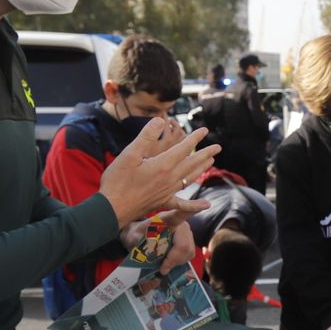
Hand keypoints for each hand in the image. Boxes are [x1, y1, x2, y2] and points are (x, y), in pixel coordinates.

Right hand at [98, 122, 219, 226]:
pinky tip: (206, 205)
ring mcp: (167, 191)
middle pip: (192, 163)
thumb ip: (146, 136)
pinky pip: (183, 204)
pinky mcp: (162, 202)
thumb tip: (160, 120)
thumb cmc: (117, 181)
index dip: (195, 138)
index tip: (205, 130)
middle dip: (205, 153)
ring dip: (201, 169)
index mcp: (163, 165)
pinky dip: (196, 205)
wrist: (112, 209)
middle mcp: (169, 178)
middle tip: (218, 147)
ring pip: (190, 178)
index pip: (184, 148)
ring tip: (211, 162)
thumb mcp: (129, 154)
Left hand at [119, 214, 198, 272]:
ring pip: (188, 251)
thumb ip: (137, 239)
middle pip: (184, 244)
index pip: (181, 213)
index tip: (206, 204)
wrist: (138, 236)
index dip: (194, 209)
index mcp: (166, 218)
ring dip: (176, 261)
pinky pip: (190, 253)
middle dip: (173, 259)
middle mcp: (180, 223)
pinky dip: (180, 261)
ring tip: (165, 264)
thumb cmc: (136, 234)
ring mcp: (186, 232)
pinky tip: (171, 261)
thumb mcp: (132, 235)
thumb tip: (142, 244)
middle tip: (162, 268)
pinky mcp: (188, 240)